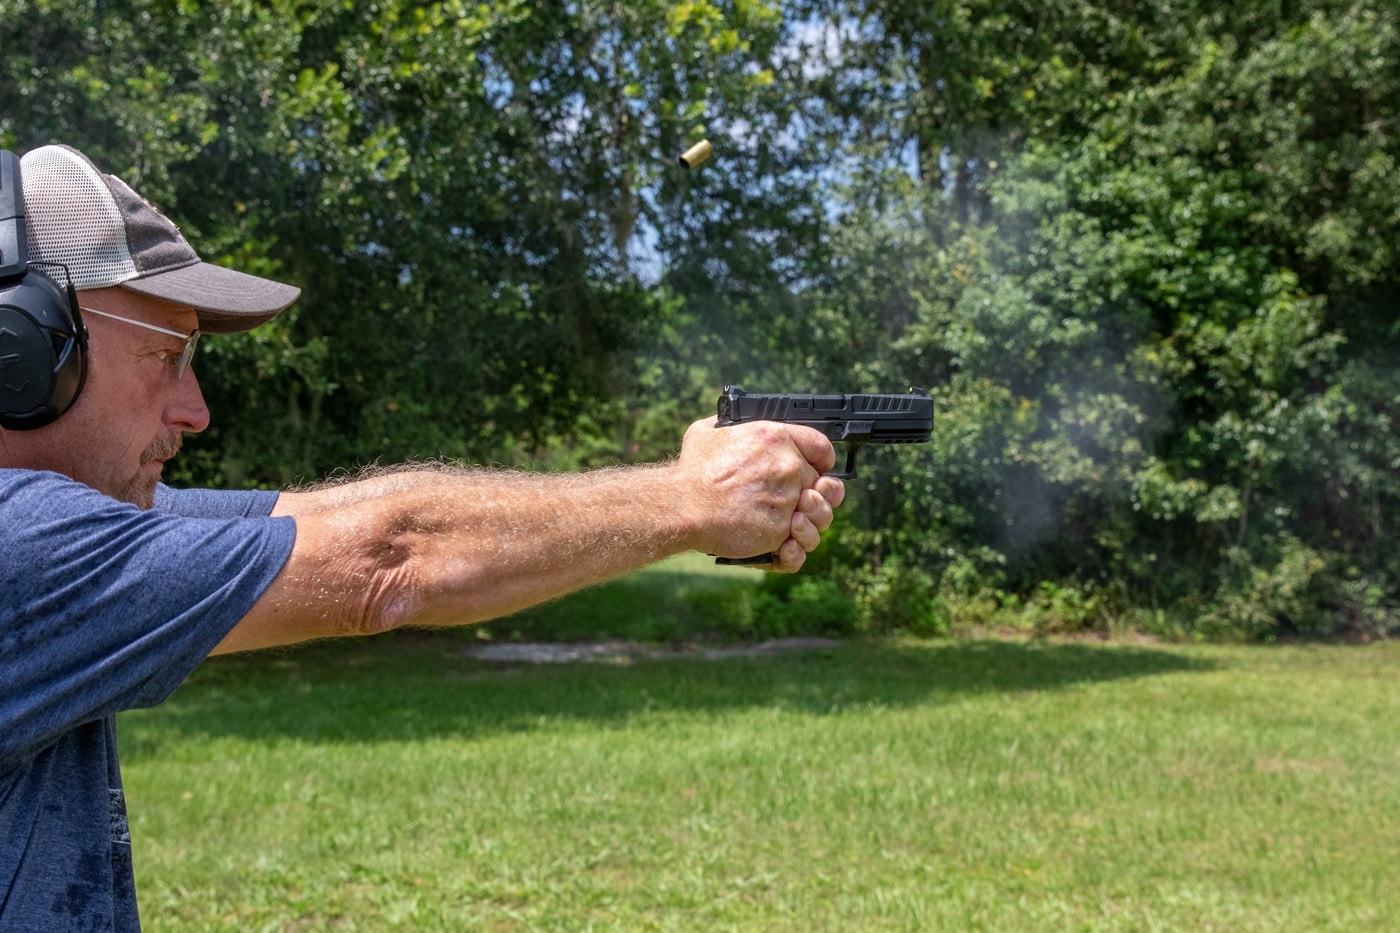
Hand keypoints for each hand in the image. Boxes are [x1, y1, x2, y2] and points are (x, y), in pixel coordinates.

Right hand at [675, 418, 845, 570]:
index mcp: (775, 438)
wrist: (683, 507)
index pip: (821, 447)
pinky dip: (794, 551)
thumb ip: (728, 424)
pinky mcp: (780, 530)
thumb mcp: (707, 432)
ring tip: (792, 527)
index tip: (818, 470)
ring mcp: (788, 500)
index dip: (823, 461)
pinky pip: (800, 546)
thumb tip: (730, 422)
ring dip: (809, 524)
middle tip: (800, 504)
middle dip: (814, 497)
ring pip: (819, 517)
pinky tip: (784, 547)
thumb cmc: (692, 472)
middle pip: (824, 485)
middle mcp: (788, 467)